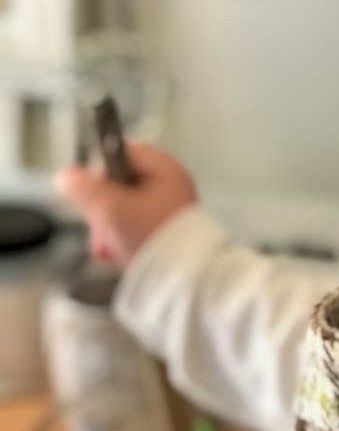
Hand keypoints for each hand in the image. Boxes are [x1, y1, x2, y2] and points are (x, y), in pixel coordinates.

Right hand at [55, 142, 197, 266]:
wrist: (182, 277)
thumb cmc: (151, 235)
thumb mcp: (112, 209)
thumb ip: (84, 189)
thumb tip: (65, 176)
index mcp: (163, 168)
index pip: (118, 153)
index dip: (98, 171)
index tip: (90, 193)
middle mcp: (167, 184)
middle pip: (116, 183)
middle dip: (101, 208)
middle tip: (102, 226)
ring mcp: (166, 207)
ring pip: (120, 208)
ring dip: (107, 228)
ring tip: (111, 245)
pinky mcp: (162, 230)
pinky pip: (130, 226)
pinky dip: (120, 238)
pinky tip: (117, 253)